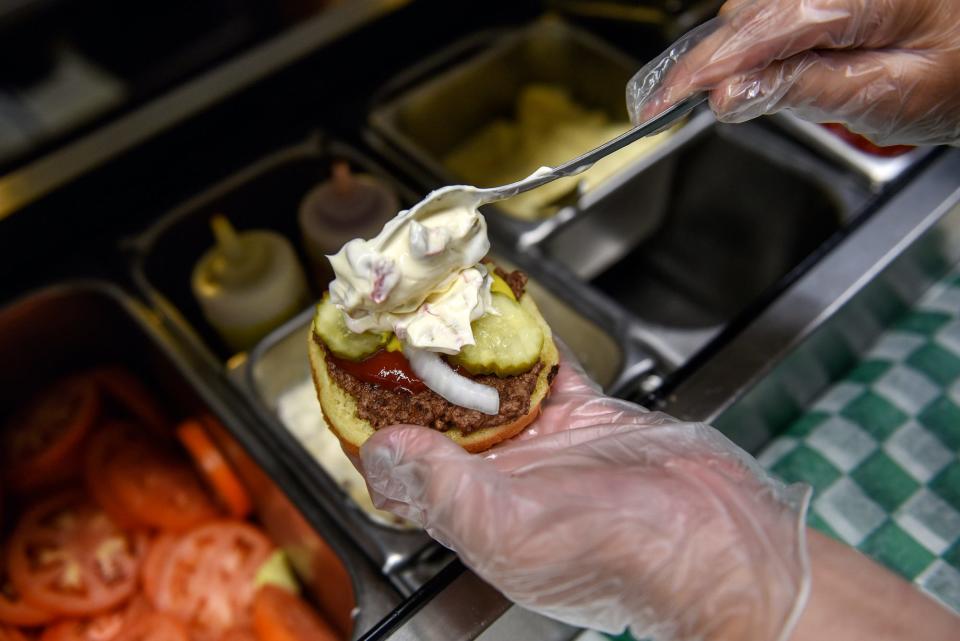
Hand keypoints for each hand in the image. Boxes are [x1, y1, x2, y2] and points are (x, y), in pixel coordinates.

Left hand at [358, 351, 810, 640]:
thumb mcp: (510, 528)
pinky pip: (548, 369)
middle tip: (396, 320)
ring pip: (493, 386)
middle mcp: (503, 479)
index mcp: (472, 512)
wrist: (718, 543)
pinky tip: (513, 308)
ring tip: (442, 303)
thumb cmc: (622, 558)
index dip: (372, 419)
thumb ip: (441, 487)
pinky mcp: (588, 418)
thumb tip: (380, 451)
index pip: (403, 464)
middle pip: (442, 416)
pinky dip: (530, 339)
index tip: (351, 371)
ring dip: (469, 348)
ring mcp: (547, 445)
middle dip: (417, 370)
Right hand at [627, 0, 959, 145]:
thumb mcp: (889, 96)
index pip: (762, 27)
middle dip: (718, 61)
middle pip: (751, 10)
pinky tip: (766, 64)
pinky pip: (779, 4)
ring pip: (758, 5)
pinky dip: (763, 35)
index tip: (660, 101)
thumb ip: (807, 89)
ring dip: (741, 49)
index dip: (702, 67)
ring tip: (739, 91)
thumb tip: (729, 97)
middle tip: (682, 106)